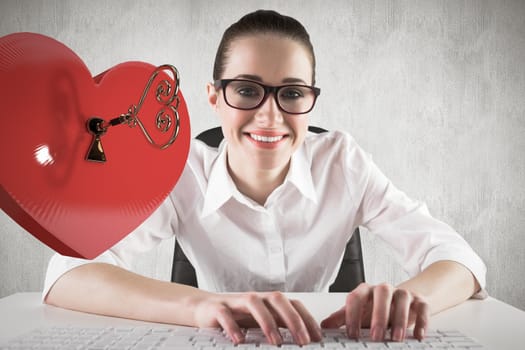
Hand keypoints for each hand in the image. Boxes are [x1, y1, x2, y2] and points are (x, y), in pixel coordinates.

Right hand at [192, 291, 322, 345]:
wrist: (204, 308)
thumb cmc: (237, 316)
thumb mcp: (261, 322)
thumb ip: (279, 327)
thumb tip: (302, 340)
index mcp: (269, 302)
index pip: (293, 304)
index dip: (307, 319)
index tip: (317, 338)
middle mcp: (256, 298)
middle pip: (278, 300)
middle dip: (293, 319)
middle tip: (303, 340)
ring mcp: (237, 302)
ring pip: (255, 304)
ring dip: (267, 322)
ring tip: (276, 341)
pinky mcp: (218, 308)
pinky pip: (226, 314)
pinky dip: (233, 327)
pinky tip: (240, 340)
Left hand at [321, 282, 428, 341]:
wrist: (401, 302)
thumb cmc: (375, 308)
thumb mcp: (358, 313)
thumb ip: (342, 318)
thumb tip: (323, 326)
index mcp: (365, 290)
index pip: (356, 296)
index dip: (352, 315)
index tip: (352, 334)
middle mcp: (383, 289)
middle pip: (381, 294)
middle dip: (379, 316)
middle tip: (376, 336)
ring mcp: (402, 293)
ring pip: (402, 299)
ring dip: (400, 319)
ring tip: (396, 338)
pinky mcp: (419, 300)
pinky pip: (422, 306)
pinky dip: (421, 320)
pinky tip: (418, 335)